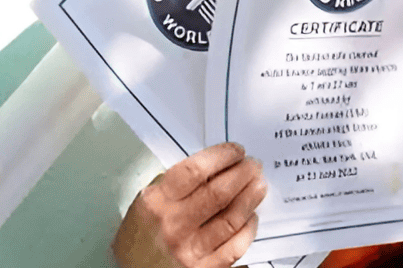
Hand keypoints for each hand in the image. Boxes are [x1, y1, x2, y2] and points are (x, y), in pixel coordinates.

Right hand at [112, 142, 265, 267]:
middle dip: (243, 174)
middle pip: (218, 193)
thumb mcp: (149, 201)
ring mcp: (189, 251)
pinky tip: (250, 217)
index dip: (222, 156)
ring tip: (258, 185)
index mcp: (156, 202)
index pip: (195, 171)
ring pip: (231, 219)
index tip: (236, 150)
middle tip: (254, 165)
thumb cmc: (143, 232)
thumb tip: (220, 164)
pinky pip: (235, 247)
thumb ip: (179, 183)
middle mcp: (173, 226)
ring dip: (250, 198)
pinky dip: (247, 229)